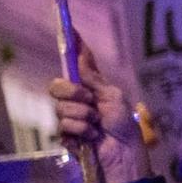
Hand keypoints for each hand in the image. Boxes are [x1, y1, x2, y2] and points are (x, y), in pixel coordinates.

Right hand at [49, 42, 152, 182]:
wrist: (123, 151)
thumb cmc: (124, 124)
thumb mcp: (113, 97)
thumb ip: (93, 79)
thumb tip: (82, 54)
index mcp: (91, 87)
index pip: (78, 65)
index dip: (74, 49)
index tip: (72, 31)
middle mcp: (77, 100)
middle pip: (57, 86)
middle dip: (73, 92)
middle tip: (90, 101)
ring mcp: (70, 117)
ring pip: (62, 108)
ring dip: (83, 116)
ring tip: (97, 125)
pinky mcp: (66, 135)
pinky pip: (64, 126)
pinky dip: (81, 130)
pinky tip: (92, 137)